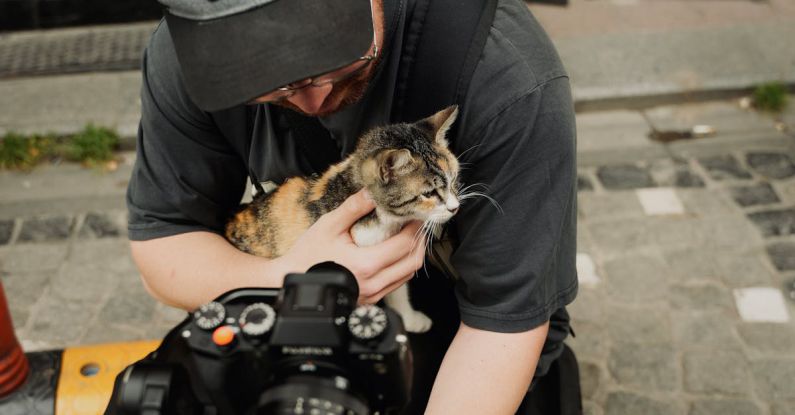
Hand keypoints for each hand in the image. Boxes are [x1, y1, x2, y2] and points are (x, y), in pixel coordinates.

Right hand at [277, 190, 426, 303]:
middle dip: (419, 241)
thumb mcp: (329, 225)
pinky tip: (393, 254)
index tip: (416, 214)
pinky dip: (401, 268)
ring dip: (411, 255)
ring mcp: (373, 295)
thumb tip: (373, 192)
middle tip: (415, 224)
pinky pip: (396, 284)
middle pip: (413, 262)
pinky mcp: (370, 300)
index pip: (405, 244)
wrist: (291, 281)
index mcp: (366, 265)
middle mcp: (373, 283)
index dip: (415, 227)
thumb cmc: (307, 256)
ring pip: (407, 275)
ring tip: (406, 237)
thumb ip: (354, 208)